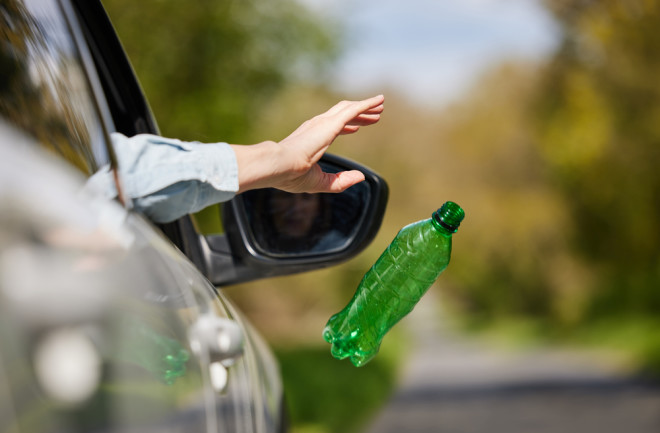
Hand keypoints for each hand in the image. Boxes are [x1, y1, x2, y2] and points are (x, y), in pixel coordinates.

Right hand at [232, 94, 383, 193]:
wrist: (279, 166)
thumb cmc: (292, 176)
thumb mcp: (321, 182)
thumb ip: (341, 180)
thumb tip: (360, 177)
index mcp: (311, 138)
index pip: (332, 128)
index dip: (347, 127)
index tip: (356, 128)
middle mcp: (317, 126)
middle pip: (343, 114)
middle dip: (360, 114)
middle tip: (375, 115)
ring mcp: (323, 123)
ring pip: (350, 109)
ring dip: (366, 107)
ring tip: (380, 106)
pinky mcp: (330, 123)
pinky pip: (353, 109)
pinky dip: (367, 104)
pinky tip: (379, 101)